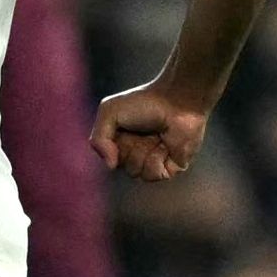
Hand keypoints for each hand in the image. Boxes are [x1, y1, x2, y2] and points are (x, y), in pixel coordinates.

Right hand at [90, 80, 208, 180]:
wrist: (178, 100)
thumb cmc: (145, 102)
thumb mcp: (110, 111)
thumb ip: (98, 139)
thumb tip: (111, 166)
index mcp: (122, 140)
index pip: (109, 157)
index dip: (113, 145)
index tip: (123, 126)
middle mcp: (138, 152)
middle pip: (122, 167)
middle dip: (129, 149)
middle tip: (142, 131)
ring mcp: (155, 160)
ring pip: (137, 174)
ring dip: (143, 154)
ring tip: (155, 138)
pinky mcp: (172, 167)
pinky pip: (155, 177)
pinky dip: (157, 161)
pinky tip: (165, 146)